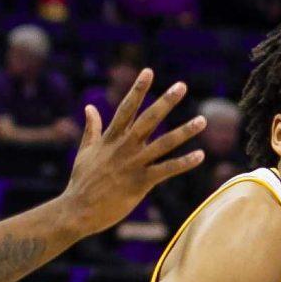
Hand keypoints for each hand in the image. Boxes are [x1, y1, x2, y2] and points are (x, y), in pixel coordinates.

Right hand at [59, 68, 204, 233]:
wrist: (77, 210)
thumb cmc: (81, 182)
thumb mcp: (85, 151)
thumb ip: (91, 128)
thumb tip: (89, 107)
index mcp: (110, 138)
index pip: (126, 108)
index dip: (138, 89)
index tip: (149, 71)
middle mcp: (123, 147)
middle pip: (148, 119)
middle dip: (165, 102)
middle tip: (181, 86)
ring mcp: (133, 164)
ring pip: (163, 143)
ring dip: (184, 131)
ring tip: (203, 120)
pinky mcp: (140, 183)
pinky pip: (166, 170)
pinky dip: (184, 163)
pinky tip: (200, 155)